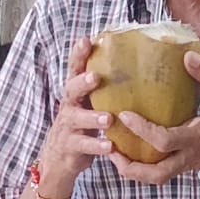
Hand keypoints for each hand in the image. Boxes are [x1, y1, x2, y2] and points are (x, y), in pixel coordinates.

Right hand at [35, 36, 112, 196]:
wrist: (61, 158)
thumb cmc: (84, 124)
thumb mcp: (91, 103)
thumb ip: (106, 88)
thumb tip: (138, 63)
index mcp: (76, 93)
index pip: (75, 69)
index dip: (78, 55)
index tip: (86, 40)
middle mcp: (69, 106)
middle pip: (70, 90)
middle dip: (82, 83)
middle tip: (95, 77)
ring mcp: (68, 127)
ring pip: (77, 119)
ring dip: (92, 118)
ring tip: (108, 118)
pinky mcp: (71, 147)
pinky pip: (83, 146)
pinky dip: (96, 146)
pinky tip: (110, 146)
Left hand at [107, 51, 199, 184]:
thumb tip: (186, 58)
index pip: (164, 140)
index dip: (141, 130)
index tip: (124, 114)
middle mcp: (195, 155)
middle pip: (154, 174)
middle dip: (127, 166)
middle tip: (109, 147)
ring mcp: (196, 162)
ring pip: (159, 178)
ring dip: (135, 170)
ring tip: (118, 151)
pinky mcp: (198, 163)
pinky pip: (167, 170)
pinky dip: (148, 164)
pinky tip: (141, 146)